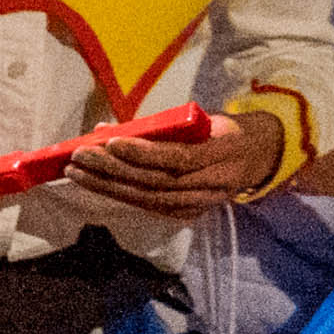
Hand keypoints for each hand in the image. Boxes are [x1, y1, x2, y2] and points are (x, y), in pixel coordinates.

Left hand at [64, 108, 288, 218]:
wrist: (256, 157)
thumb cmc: (219, 131)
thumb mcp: (199, 119)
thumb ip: (158, 126)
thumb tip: (103, 129)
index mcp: (224, 152)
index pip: (179, 157)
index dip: (143, 153)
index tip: (110, 142)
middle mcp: (214, 183)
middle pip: (157, 181)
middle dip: (113, 170)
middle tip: (79, 157)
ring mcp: (202, 203)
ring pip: (149, 198)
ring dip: (108, 186)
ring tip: (77, 172)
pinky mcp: (189, 214)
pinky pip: (150, 206)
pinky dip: (121, 195)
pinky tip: (97, 184)